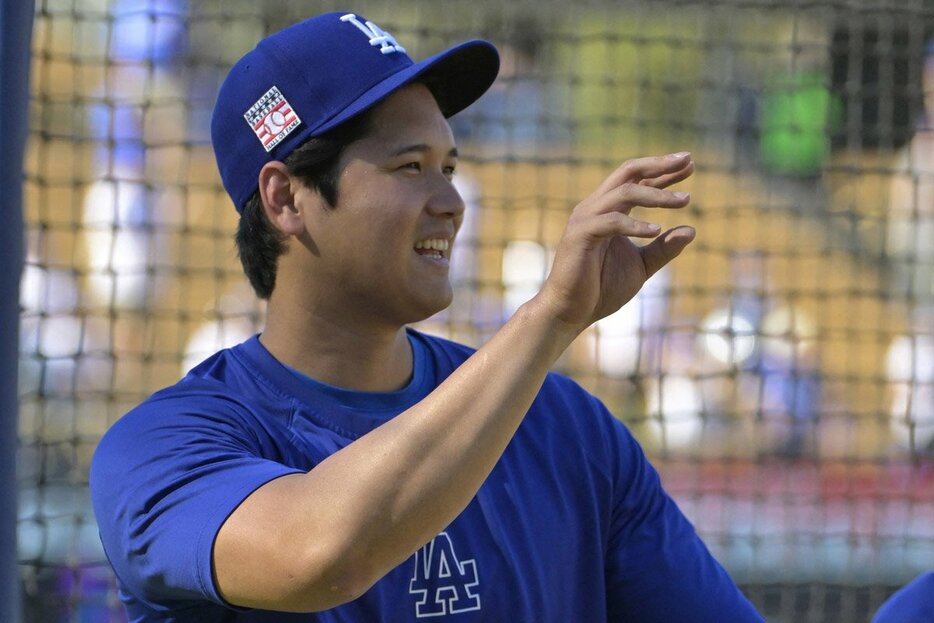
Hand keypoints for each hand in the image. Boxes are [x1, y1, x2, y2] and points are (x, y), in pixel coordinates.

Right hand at [533, 152, 695, 332]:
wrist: (570, 312)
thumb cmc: (601, 289)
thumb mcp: (642, 266)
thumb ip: (663, 248)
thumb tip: (692, 230)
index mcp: (608, 210)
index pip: (638, 181)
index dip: (663, 172)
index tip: (690, 164)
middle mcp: (595, 207)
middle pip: (628, 173)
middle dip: (659, 165)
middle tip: (687, 160)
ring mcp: (585, 219)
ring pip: (623, 192)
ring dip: (656, 195)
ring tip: (684, 202)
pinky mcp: (579, 235)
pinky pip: (611, 222)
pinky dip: (635, 224)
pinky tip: (656, 230)